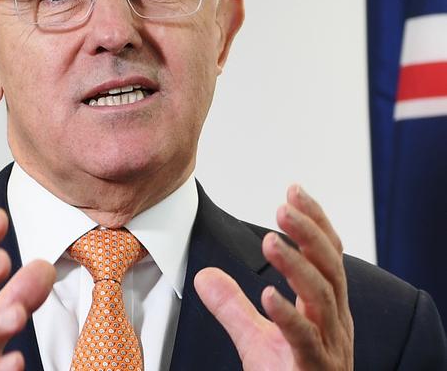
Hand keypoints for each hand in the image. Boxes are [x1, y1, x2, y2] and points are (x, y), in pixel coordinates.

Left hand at [194, 186, 353, 369]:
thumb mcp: (256, 339)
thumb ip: (232, 305)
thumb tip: (203, 275)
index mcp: (326, 309)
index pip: (328, 255)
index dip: (315, 221)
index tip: (294, 190)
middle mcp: (334, 323)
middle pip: (331, 268)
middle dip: (309, 234)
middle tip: (284, 206)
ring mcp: (329, 347)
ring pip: (323, 298)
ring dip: (297, 266)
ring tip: (270, 240)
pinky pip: (306, 341)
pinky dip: (290, 316)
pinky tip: (269, 295)